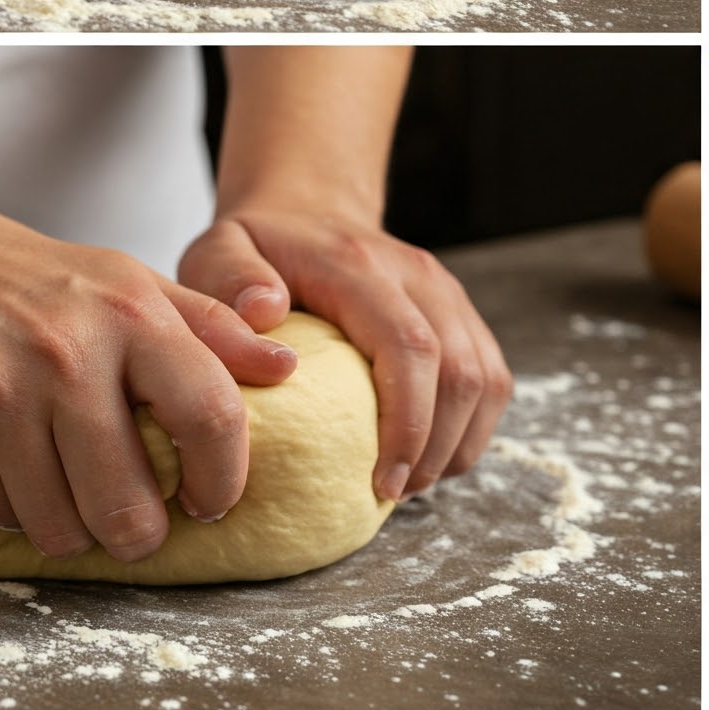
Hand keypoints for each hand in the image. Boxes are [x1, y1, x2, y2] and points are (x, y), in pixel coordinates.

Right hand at [0, 209, 297, 561]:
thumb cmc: (52, 286)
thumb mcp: (140, 288)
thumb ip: (217, 331)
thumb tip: (287, 367)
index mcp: (134, 317)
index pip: (210, 415)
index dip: (224, 477)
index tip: (212, 502)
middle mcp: (67, 353)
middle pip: (127, 497)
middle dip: (143, 535)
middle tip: (142, 530)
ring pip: (58, 522)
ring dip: (77, 532)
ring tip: (81, 503)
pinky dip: (17, 513)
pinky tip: (26, 479)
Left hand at [179, 208, 512, 504]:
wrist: (306, 213)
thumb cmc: (256, 251)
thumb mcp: (216, 253)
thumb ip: (228, 280)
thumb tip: (266, 314)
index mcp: (361, 264)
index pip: (410, 347)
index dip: (408, 423)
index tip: (382, 483)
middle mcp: (419, 275)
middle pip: (461, 373)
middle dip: (434, 449)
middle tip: (392, 496)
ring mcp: (449, 295)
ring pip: (486, 382)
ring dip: (456, 445)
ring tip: (409, 484)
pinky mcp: (464, 317)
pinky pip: (492, 382)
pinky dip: (469, 431)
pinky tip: (429, 458)